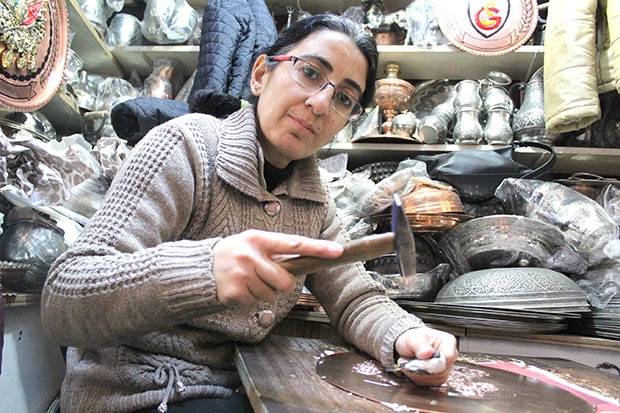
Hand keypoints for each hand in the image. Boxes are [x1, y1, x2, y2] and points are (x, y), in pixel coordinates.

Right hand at [212, 230, 342, 305]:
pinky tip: (239, 288)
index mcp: (258, 239)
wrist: (199, 268)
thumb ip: (274, 251)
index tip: (336, 251)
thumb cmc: (233, 254)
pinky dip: (250, 298)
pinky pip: (256, 302)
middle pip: (285, 280)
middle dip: (280, 284)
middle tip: (265, 277)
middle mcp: (250, 255)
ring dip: (263, 292)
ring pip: (271, 294)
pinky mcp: (235, 292)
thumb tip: (305, 260)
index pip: (294, 243)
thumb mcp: (251, 243)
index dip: (317, 248)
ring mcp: (242, 275)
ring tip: (248, 280)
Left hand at [394, 326, 457, 386]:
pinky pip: (430, 383)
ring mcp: (445, 368)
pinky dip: (418, 378)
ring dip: (419, 374)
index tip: (420, 361)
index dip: (434, 362)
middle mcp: (449, 356)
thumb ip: (420, 345)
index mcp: (447, 342)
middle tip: (410, 362)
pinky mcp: (439, 377)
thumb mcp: (412, 338)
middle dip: (423, 368)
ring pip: (435, 378)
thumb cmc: (412, 339)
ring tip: (410, 364)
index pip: (448, 356)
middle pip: (442, 370)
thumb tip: (427, 352)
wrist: (408, 346)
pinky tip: (413, 369)